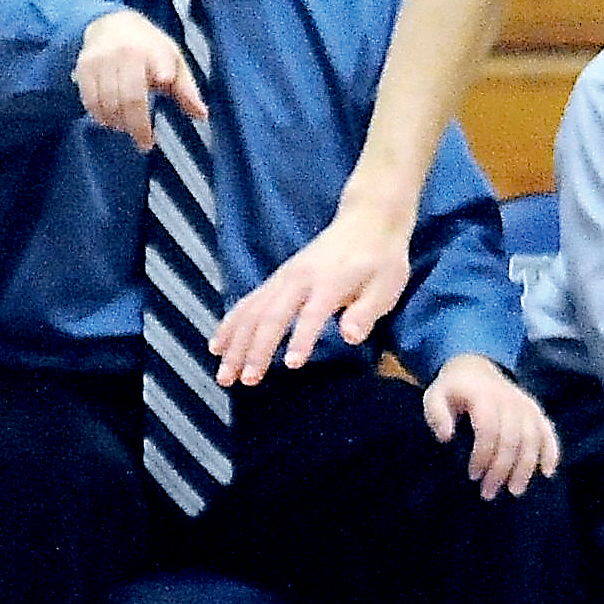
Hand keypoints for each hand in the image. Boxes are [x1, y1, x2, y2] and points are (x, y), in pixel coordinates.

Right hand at [75, 10, 205, 151]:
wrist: (111, 23)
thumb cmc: (150, 49)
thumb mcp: (174, 61)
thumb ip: (187, 90)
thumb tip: (202, 116)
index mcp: (154, 51)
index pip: (159, 62)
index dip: (162, 70)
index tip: (164, 79)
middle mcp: (126, 54)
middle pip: (130, 96)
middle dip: (137, 125)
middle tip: (145, 143)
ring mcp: (102, 60)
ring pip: (108, 101)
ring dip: (118, 122)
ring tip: (129, 129)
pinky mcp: (84, 67)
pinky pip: (90, 99)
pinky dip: (100, 115)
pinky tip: (110, 121)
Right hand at [213, 204, 413, 382]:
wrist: (366, 222)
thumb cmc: (381, 260)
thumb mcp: (387, 286)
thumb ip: (366, 312)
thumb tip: (350, 337)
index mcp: (330, 282)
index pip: (312, 313)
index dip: (301, 339)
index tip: (290, 365)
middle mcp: (299, 279)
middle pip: (271, 316)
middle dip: (255, 350)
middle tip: (246, 381)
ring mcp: (284, 278)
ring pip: (252, 312)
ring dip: (235, 344)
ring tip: (224, 375)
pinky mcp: (277, 279)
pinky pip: (247, 302)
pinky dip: (230, 325)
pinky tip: (217, 347)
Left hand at [420, 354, 559, 497]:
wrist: (475, 368)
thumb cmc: (453, 390)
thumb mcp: (434, 396)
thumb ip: (436, 414)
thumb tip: (446, 437)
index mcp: (484, 397)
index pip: (488, 429)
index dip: (482, 455)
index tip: (473, 476)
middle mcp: (509, 401)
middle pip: (512, 439)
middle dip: (502, 469)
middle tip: (489, 493)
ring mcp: (526, 406)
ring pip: (532, 438)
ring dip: (526, 467)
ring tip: (515, 490)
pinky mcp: (536, 411)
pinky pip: (548, 431)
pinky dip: (551, 451)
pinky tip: (547, 472)